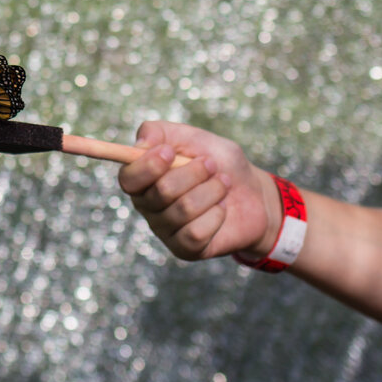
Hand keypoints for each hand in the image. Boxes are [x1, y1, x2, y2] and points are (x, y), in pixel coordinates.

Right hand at [116, 120, 280, 261]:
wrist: (253, 194)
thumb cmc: (219, 163)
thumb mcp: (194, 136)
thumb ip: (161, 132)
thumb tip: (140, 144)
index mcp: (144, 178)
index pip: (128, 178)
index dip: (148, 166)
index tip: (170, 152)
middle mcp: (148, 206)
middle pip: (161, 191)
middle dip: (195, 172)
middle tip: (211, 165)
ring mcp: (165, 229)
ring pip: (184, 210)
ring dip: (212, 190)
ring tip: (223, 184)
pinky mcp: (184, 248)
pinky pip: (196, 232)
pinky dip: (216, 214)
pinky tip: (221, 209)